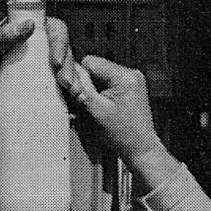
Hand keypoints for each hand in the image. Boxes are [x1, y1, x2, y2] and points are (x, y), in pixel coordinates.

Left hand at [0, 11, 72, 102]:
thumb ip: (2, 35)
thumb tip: (27, 27)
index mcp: (27, 31)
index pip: (54, 30)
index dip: (61, 43)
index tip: (56, 60)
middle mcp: (35, 49)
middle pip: (64, 54)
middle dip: (70, 69)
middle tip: (66, 85)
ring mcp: (35, 71)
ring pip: (63, 73)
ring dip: (73, 85)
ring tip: (74, 98)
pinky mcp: (31, 91)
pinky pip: (53, 93)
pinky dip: (64, 100)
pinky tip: (70, 108)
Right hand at [69, 54, 164, 169]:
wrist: (141, 149)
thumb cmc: (123, 135)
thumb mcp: (97, 111)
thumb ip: (82, 90)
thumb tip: (70, 73)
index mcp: (124, 77)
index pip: (91, 61)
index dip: (79, 76)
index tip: (76, 92)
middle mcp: (131, 74)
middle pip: (97, 68)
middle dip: (88, 84)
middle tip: (87, 103)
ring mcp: (133, 80)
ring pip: (101, 76)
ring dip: (95, 89)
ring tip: (97, 107)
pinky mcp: (131, 87)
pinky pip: (109, 83)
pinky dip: (102, 93)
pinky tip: (104, 106)